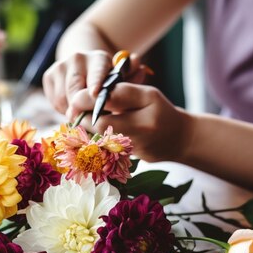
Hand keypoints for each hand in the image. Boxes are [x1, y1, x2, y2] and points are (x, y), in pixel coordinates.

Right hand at [42, 50, 147, 119]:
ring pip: (63, 98)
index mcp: (99, 59)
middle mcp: (77, 58)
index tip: (95, 94)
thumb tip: (141, 67)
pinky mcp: (48, 75)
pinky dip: (64, 108)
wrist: (84, 66)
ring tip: (84, 112)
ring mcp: (60, 66)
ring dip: (73, 111)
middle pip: (75, 90)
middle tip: (89, 121)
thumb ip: (130, 77)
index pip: (97, 72)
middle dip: (82, 108)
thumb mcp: (120, 79)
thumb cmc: (107, 79)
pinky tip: (73, 105)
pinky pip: (55, 101)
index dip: (96, 83)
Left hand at [73, 82, 194, 162]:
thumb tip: (87, 95)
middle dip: (82, 116)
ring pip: (99, 138)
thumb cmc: (158, 110)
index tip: (76, 98)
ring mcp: (136, 146)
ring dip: (85, 129)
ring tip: (80, 120)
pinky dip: (93, 140)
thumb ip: (120, 93)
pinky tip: (91, 134)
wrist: (179, 139)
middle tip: (73, 111)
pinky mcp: (130, 160)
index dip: (85, 99)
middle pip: (100, 122)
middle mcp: (143, 126)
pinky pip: (103, 149)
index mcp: (147, 102)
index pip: (108, 98)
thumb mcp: (145, 94)